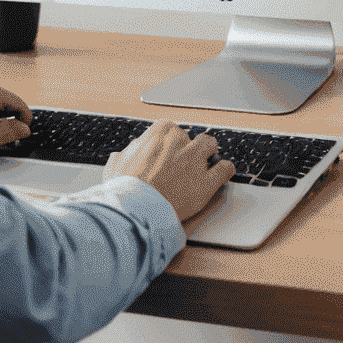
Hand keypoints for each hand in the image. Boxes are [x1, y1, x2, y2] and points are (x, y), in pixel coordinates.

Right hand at [104, 120, 232, 221]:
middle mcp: (179, 141)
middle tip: (182, 165)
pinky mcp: (206, 182)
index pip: (171, 130)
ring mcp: (195, 160)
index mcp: (159, 132)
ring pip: (210, 146)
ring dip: (208, 154)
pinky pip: (224, 169)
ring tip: (205, 165)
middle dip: (188, 150)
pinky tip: (223, 174)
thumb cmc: (123, 190)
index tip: (168, 154)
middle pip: (191, 138)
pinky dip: (225, 171)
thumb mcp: (116, 165)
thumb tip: (127, 153)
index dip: (170, 145)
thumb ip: (127, 154)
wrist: (133, 212)